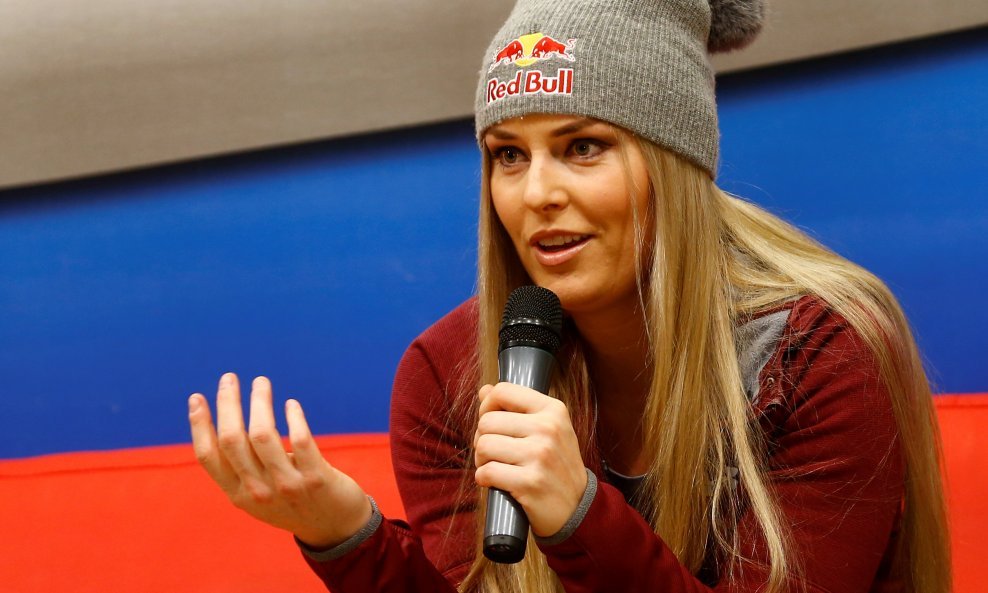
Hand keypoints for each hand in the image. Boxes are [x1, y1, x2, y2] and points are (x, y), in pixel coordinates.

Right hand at [188, 373, 370, 548]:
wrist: (335, 528)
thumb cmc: (293, 502)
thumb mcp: (258, 494)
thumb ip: (241, 469)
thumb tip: (226, 423)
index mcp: (238, 494)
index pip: (208, 456)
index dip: (199, 425)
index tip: (196, 397)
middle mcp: (258, 491)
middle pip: (232, 439)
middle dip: (227, 403)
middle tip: (229, 378)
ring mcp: (287, 485)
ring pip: (262, 435)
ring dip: (259, 401)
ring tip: (260, 382)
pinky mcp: (316, 478)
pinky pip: (301, 440)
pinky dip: (293, 417)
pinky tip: (291, 404)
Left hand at [473, 382, 587, 537]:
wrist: (578, 507)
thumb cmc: (556, 465)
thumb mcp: (547, 429)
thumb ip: (516, 408)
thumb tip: (485, 390)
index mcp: (553, 410)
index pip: (504, 391)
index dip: (488, 406)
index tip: (493, 423)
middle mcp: (548, 429)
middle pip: (487, 421)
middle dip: (482, 439)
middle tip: (495, 453)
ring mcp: (540, 455)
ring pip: (483, 445)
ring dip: (481, 460)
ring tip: (496, 467)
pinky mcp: (530, 482)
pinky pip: (486, 472)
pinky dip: (483, 479)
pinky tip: (497, 482)